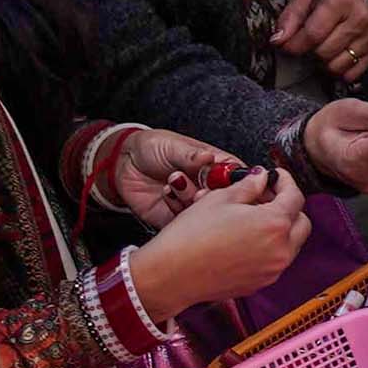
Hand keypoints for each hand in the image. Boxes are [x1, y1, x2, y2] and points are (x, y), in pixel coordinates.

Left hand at [99, 126, 251, 229]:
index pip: (240, 179)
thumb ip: (193, 155)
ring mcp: (193, 205)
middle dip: (214, 195)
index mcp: (215, 166)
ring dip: (190, 198)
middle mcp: (208, 187)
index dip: (243, 184)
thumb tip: (209, 157)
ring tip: (175, 179)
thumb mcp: (174, 145)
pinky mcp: (177, 219)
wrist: (123, 164)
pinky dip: (175, 207)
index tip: (233, 185)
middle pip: (227, 201)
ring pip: (206, 213)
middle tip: (201, 187)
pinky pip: (184, 222)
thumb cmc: (152, 148)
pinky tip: (166, 191)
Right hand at [140, 163, 308, 307]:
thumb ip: (249, 186)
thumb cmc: (191, 235)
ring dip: (281, 228)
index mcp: (274, 224)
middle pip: (301, 223)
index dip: (286, 182)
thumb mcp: (221, 198)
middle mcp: (280, 251)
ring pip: (291, 244)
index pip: (296, 197)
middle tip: (266, 196)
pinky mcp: (259, 284)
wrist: (170, 274)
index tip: (275, 176)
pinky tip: (245, 238)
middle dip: (289, 207)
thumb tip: (262, 178)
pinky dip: (269, 247)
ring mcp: (271, 271)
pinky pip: (275, 261)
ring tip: (253, 217)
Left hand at [271, 0, 367, 82]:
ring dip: (323, 63)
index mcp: (340, 0)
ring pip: (336, 67)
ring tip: (321, 49)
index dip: (294, 45)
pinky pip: (351, 75)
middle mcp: (359, 18)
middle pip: (324, 53)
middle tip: (307, 44)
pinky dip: (338, 70)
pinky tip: (334, 56)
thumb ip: (289, 18)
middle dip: (309, 52)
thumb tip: (277, 41)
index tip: (287, 46)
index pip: (313, 34)